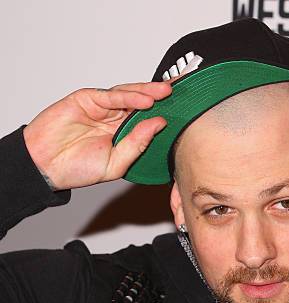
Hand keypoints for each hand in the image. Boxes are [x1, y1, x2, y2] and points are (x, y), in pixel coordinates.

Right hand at [23, 82, 171, 189]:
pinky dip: (127, 96)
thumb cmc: (77, 168)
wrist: (45, 168)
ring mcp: (101, 107)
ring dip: (147, 92)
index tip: (186, 107)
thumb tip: (159, 125)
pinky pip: (110, 96)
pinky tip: (144, 99)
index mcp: (124, 131)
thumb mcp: (116, 163)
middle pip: (142, 101)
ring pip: (129, 94)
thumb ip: (137, 144)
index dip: (166, 111)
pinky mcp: (85, 99)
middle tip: (180, 91)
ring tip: (165, 92)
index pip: (149, 117)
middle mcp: (115, 117)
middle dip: (161, 95)